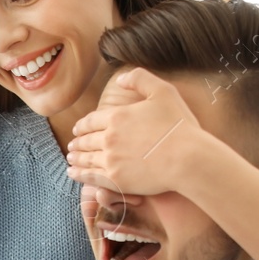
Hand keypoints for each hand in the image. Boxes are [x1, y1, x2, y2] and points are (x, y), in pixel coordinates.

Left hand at [65, 68, 203, 196]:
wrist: (188, 159)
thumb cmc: (179, 126)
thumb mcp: (163, 91)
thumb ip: (140, 79)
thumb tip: (120, 79)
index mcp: (117, 116)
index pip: (92, 121)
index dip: (83, 125)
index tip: (78, 129)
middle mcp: (109, 138)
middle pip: (86, 140)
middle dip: (78, 142)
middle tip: (72, 145)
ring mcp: (111, 160)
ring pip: (85, 159)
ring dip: (76, 158)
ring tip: (71, 158)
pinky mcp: (116, 180)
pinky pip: (90, 177)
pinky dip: (79, 174)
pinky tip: (74, 173)